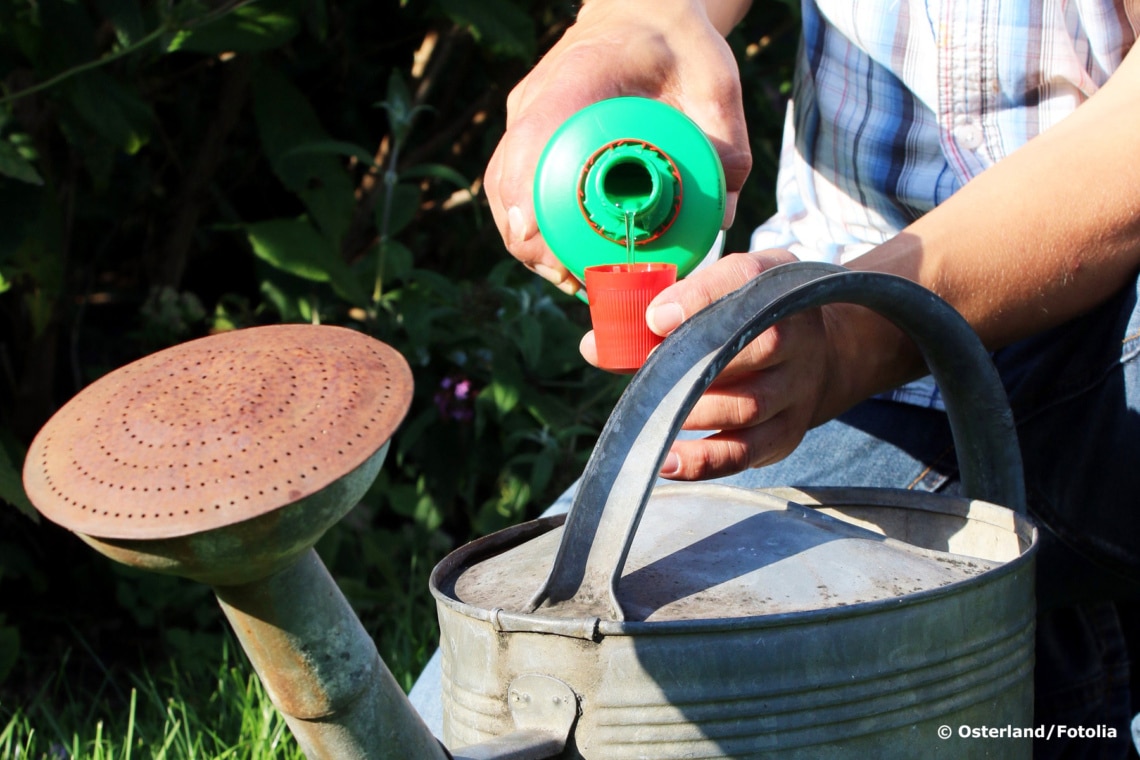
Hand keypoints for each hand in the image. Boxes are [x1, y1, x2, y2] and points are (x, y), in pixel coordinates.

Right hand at [484, 0, 750, 294]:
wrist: (641, 9)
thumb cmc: (676, 41)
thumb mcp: (714, 81)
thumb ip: (724, 141)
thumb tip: (720, 214)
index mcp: (578, 80)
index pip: (535, 139)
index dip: (529, 198)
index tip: (546, 248)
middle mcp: (537, 100)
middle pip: (509, 182)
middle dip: (534, 243)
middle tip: (579, 279)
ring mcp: (525, 117)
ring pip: (504, 191)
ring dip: (530, 242)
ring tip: (574, 276)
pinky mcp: (526, 132)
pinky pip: (513, 187)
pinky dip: (533, 226)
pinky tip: (565, 255)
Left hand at [581, 250, 844, 480]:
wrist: (818, 354)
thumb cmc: (743, 318)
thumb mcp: (716, 293)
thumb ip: (659, 312)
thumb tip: (594, 346)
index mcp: (774, 282)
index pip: (744, 277)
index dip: (698, 298)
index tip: (654, 318)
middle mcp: (797, 333)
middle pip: (758, 345)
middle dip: (695, 364)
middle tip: (648, 375)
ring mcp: (797, 387)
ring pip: (749, 405)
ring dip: (693, 412)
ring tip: (653, 415)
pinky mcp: (788, 433)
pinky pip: (747, 452)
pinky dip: (705, 461)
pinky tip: (668, 461)